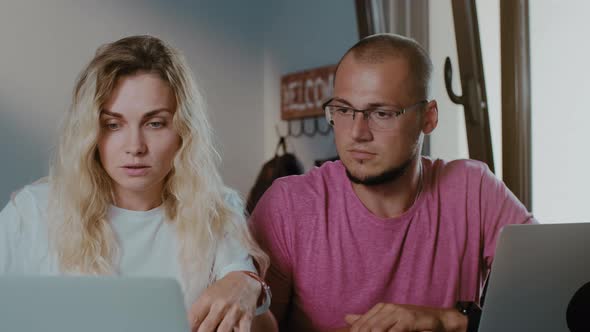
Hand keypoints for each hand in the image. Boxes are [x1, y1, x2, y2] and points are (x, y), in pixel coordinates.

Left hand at [188, 271, 260, 331]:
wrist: (245, 280)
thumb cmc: (223, 290)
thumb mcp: (207, 295)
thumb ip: (198, 312)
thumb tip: (190, 328)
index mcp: (207, 299)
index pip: (193, 319)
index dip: (189, 329)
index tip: (190, 331)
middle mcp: (221, 305)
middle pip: (206, 328)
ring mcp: (234, 311)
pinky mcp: (247, 317)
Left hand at [345, 303, 466, 331]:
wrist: (438, 320)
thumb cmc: (413, 321)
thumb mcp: (389, 319)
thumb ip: (368, 319)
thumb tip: (346, 317)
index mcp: (381, 308)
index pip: (361, 323)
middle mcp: (388, 308)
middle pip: (367, 327)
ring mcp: (398, 313)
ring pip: (377, 329)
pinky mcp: (408, 320)